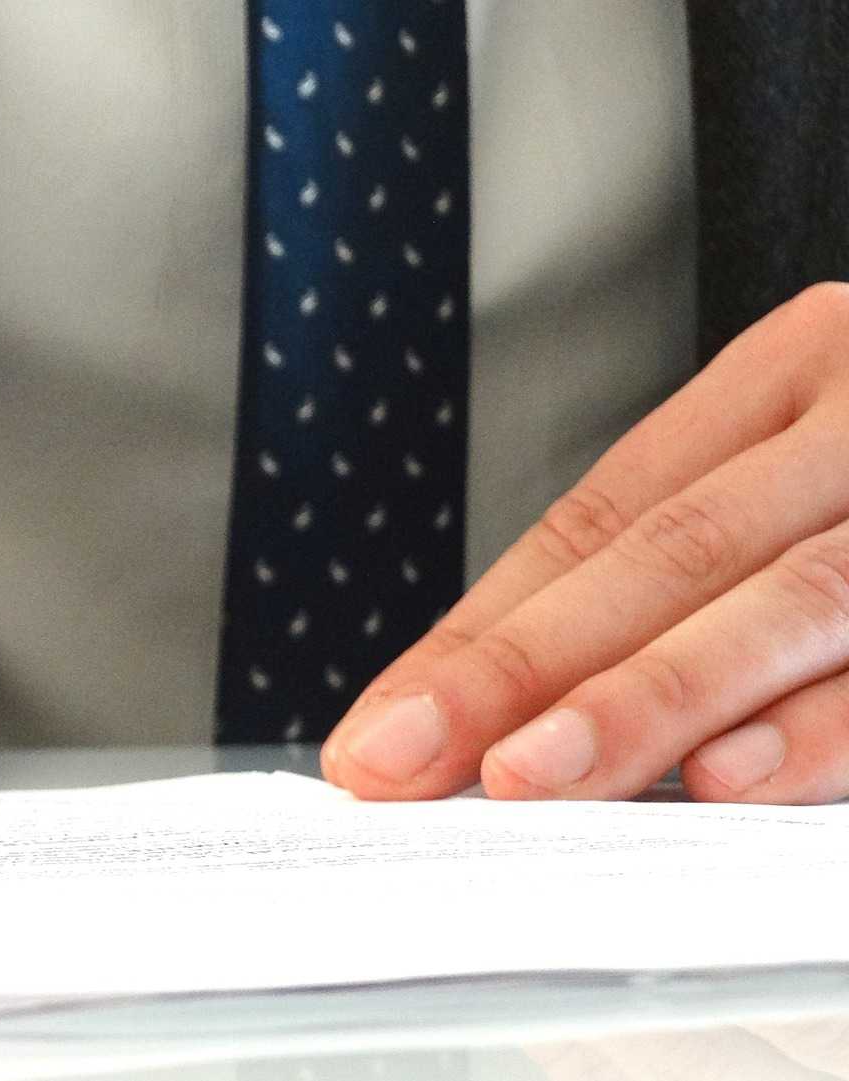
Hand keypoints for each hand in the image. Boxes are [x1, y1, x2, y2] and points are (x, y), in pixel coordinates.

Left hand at [324, 283, 848, 803]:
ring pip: (784, 600)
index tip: (381, 731)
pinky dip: (822, 728)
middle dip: (524, 670)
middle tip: (408, 764)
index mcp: (789, 375)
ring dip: (646, 700)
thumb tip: (508, 713)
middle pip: (668, 551)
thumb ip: (696, 565)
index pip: (599, 518)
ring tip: (529, 777)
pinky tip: (730, 779)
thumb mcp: (817, 467)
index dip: (481, 635)